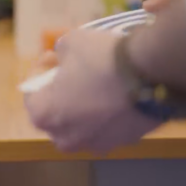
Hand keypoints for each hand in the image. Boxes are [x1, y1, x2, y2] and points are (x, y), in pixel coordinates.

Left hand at [24, 29, 161, 153]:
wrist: (155, 72)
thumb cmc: (102, 58)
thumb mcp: (70, 42)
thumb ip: (59, 53)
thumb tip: (63, 56)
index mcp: (45, 115)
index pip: (31, 95)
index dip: (40, 71)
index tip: (51, 57)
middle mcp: (67, 138)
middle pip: (56, 115)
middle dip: (60, 94)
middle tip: (70, 72)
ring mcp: (98, 143)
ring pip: (83, 125)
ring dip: (84, 106)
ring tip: (95, 82)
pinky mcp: (126, 142)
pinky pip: (110, 127)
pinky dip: (109, 112)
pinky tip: (118, 92)